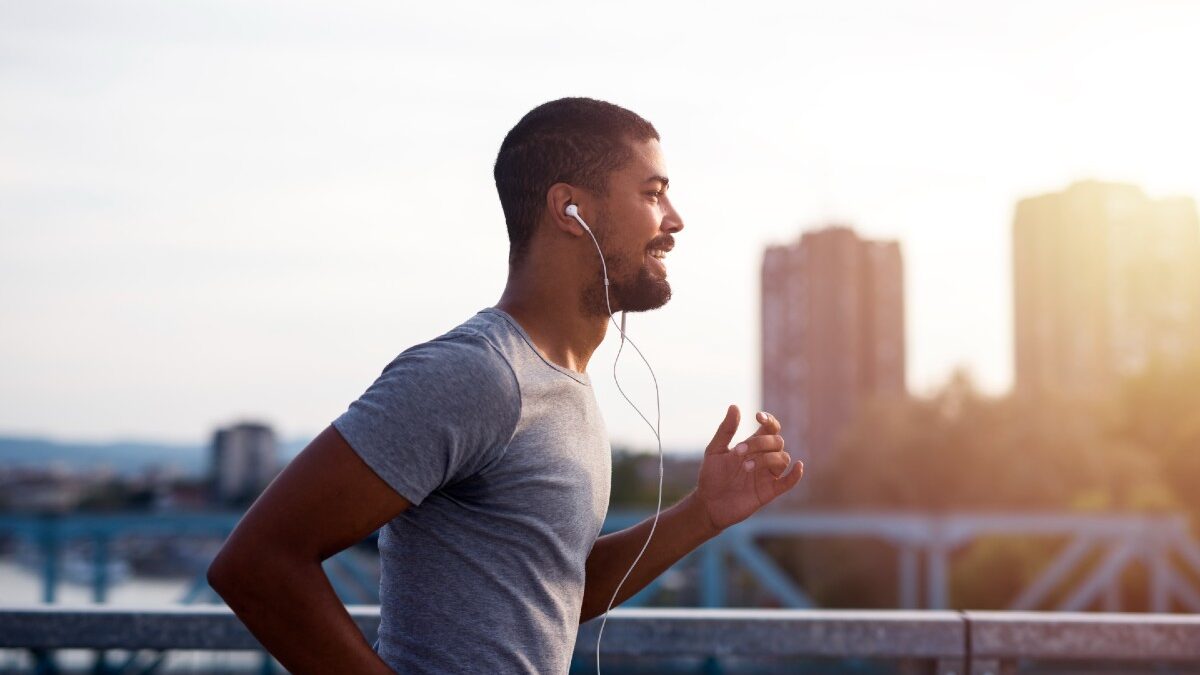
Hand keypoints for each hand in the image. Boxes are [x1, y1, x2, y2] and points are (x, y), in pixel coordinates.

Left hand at [694, 405, 802, 531]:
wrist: (708, 504)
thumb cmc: (711, 476)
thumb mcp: (714, 450)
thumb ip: (726, 430)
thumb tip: (734, 406)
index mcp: (752, 446)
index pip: (770, 428)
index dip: (770, 420)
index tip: (758, 417)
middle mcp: (763, 458)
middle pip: (777, 441)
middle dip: (760, 442)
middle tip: (739, 451)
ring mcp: (768, 475)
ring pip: (783, 458)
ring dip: (766, 458)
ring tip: (745, 467)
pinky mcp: (769, 491)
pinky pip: (789, 482)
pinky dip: (796, 474)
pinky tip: (798, 466)